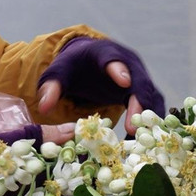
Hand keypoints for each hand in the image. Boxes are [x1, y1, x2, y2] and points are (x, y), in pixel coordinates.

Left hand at [37, 37, 166, 129]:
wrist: (87, 61)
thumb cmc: (73, 67)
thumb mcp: (58, 73)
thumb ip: (51, 86)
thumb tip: (44, 107)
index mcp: (104, 53)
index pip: (113, 58)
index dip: (119, 69)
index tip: (123, 82)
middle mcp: (128, 63)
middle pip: (140, 81)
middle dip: (139, 103)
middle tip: (132, 127)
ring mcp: (139, 77)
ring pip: (151, 96)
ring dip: (150, 117)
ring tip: (141, 141)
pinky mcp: (143, 92)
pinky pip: (152, 107)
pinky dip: (150, 123)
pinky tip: (140, 143)